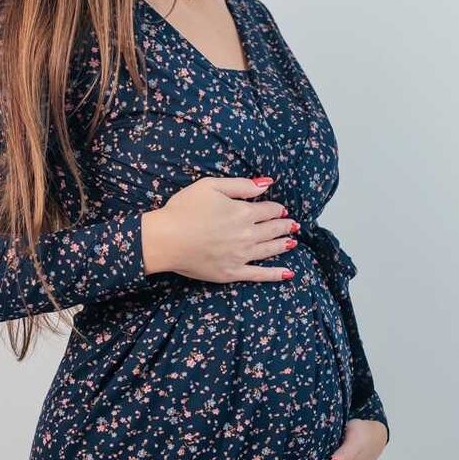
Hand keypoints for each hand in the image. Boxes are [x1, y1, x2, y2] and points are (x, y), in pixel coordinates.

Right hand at [141, 176, 299, 282]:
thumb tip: (266, 184)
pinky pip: (259, 275)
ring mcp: (241, 256)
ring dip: (283, 245)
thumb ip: (241, 185)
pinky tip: (288, 273)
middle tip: (293, 225)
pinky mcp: (232, 273)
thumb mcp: (211, 186)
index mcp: (243, 213)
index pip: (269, 210)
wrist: (165, 239)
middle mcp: (247, 235)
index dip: (277, 209)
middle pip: (272, 230)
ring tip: (292, 242)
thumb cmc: (183, 209)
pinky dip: (275, 274)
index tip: (281, 209)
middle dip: (284, 226)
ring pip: (269, 250)